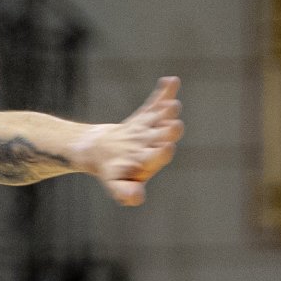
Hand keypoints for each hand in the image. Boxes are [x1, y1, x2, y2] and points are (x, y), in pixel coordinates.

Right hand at [78, 76, 182, 207]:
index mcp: (150, 161)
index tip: (166, 148)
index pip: (159, 157)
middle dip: (170, 130)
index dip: (162, 153)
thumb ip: (125, 192)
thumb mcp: (115, 184)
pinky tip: (170, 81)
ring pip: (162, 118)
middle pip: (165, 136)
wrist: (105, 152)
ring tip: (172, 103)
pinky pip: (157, 102)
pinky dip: (163, 92)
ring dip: (167, 110)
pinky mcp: (149, 115)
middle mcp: (156, 143)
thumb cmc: (115, 172)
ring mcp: (154, 128)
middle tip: (175, 125)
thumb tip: (137, 199)